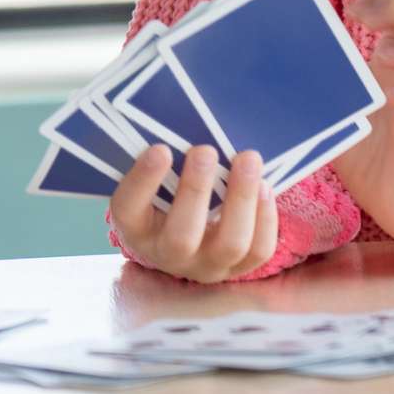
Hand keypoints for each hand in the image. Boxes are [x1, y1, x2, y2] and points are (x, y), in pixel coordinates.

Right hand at [109, 145, 279, 282]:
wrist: (188, 241)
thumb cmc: (167, 196)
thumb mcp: (154, 184)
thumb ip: (164, 162)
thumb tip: (187, 125)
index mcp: (136, 229)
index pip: (128, 209)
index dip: (143, 180)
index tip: (160, 149)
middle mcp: (169, 255)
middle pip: (182, 236)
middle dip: (196, 190)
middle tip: (205, 150)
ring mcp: (207, 266)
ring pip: (230, 244)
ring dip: (242, 198)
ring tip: (248, 159)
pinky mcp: (239, 268)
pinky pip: (259, 249)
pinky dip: (265, 215)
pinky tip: (263, 185)